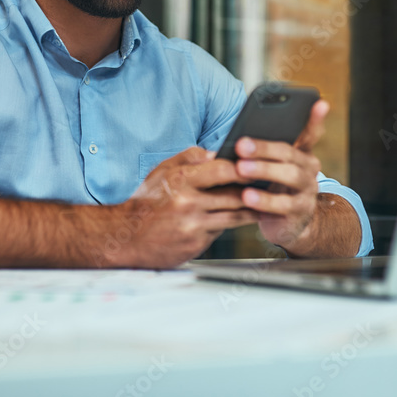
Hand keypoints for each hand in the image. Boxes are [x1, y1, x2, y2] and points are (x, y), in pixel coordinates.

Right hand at [113, 147, 257, 267]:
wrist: (125, 238)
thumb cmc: (145, 203)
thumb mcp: (161, 172)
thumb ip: (188, 159)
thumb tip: (214, 152)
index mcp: (180, 180)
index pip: (221, 169)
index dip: (243, 167)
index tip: (258, 164)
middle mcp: (187, 202)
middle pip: (234, 194)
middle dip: (254, 190)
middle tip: (271, 184)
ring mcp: (193, 225)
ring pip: (234, 215)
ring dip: (252, 209)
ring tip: (266, 202)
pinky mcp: (196, 243)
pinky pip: (222, 230)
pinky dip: (232, 223)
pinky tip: (242, 218)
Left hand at [233, 99, 328, 252]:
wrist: (289, 225)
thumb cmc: (273, 189)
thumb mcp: (270, 168)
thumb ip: (259, 152)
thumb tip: (234, 139)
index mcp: (301, 153)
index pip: (310, 133)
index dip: (315, 119)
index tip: (319, 102)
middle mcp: (309, 169)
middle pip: (290, 153)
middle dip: (264, 148)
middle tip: (241, 144)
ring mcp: (307, 190)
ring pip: (290, 176)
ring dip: (264, 170)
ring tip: (241, 169)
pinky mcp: (300, 212)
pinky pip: (283, 205)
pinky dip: (264, 200)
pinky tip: (247, 196)